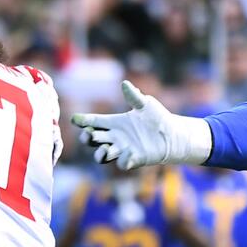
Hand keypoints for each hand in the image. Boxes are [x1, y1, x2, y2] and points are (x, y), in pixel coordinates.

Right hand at [72, 81, 212, 170]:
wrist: (172, 134)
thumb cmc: (157, 118)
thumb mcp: (145, 104)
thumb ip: (134, 96)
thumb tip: (125, 83)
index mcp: (115, 122)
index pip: (95, 121)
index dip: (84, 120)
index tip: (75, 118)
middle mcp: (116, 137)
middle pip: (94, 139)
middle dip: (88, 138)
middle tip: (88, 135)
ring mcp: (123, 149)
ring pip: (104, 154)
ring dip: (101, 153)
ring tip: (104, 149)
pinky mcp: (135, 159)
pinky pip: (124, 163)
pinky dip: (124, 159)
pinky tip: (129, 152)